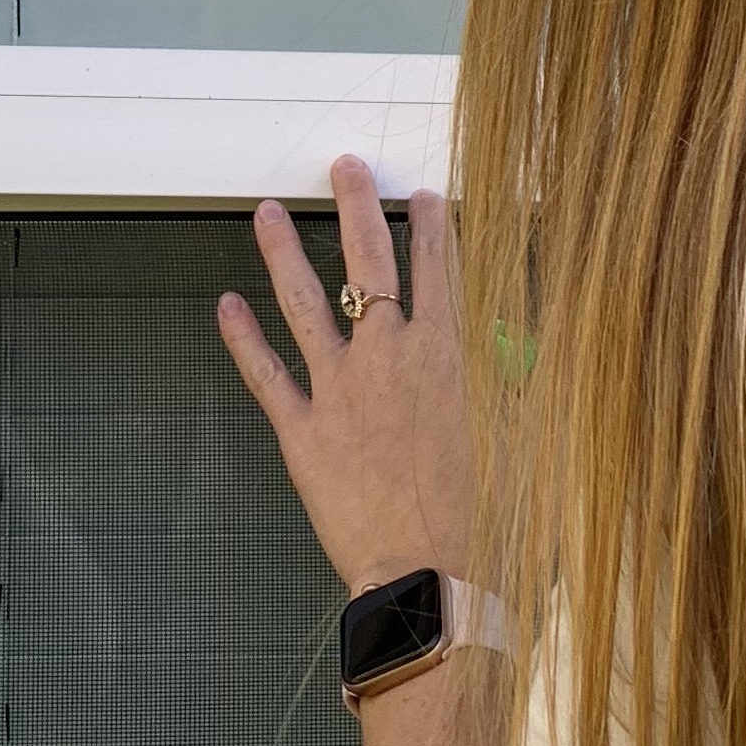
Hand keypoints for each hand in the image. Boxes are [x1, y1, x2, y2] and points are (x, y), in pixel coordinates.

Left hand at [217, 156, 475, 597]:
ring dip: (283, 253)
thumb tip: (519, 351)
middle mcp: (391, 360)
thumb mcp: (514, 439)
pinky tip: (226, 305)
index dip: (432, 229)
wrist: (430, 578)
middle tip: (345, 167)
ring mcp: (342, 391)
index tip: (423, 196)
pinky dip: (243, 338)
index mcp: (449, 359)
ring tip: (265, 213)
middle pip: (371, 264)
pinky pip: (265, 374)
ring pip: (307, 302)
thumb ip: (510, 387)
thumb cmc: (483, 521)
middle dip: (359, 207)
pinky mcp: (303, 431)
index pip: (439, 274)